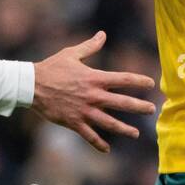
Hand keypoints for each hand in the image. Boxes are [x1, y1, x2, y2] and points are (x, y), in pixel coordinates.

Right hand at [31, 30, 155, 152]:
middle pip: (122, 103)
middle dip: (139, 106)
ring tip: (136, 134)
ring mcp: (84, 111)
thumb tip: (102, 34)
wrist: (32, 85)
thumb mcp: (71, 54)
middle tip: (152, 110)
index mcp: (94, 78)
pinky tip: (107, 149)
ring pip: (109, 123)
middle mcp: (93, 96)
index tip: (151, 83)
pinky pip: (89, 136)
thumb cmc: (52, 67)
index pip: (123, 79)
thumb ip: (90, 46)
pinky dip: (99, 144)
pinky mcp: (74, 122)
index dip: (139, 81)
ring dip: (124, 129)